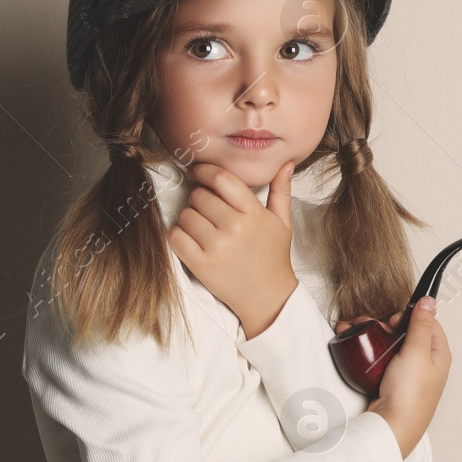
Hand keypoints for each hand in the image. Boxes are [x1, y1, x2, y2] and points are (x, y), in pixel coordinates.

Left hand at [168, 160, 297, 338]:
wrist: (268, 297)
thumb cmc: (273, 257)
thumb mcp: (282, 223)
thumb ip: (281, 191)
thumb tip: (286, 164)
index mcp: (253, 213)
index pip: (222, 179)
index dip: (205, 171)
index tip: (198, 172)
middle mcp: (235, 228)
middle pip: (200, 195)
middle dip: (199, 198)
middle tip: (206, 209)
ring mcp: (216, 247)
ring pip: (185, 215)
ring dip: (189, 218)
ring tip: (202, 227)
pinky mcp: (201, 264)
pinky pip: (175, 236)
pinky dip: (178, 235)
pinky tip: (191, 239)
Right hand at [360, 298, 450, 459]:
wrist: (392, 426)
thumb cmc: (410, 394)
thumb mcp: (417, 351)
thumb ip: (422, 324)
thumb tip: (429, 301)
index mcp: (439, 354)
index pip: (429, 323)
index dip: (412, 316)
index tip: (395, 319)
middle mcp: (426, 364)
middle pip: (407, 333)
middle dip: (387, 326)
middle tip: (375, 328)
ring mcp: (408, 374)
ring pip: (391, 346)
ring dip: (374, 337)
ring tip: (356, 332)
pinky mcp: (392, 383)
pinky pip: (381, 361)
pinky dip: (370, 352)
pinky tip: (359, 350)